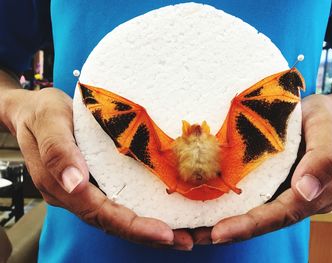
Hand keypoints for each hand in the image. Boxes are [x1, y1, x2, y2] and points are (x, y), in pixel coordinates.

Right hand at [1, 87, 192, 249]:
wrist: (33, 111)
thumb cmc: (40, 114)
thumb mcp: (47, 121)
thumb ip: (58, 151)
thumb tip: (76, 182)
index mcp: (61, 184)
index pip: (100, 213)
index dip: (132, 226)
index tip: (164, 233)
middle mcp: (75, 194)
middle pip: (113, 222)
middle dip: (149, 234)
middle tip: (185, 240)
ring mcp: (85, 190)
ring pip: (117, 217)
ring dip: (149, 229)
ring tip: (183, 235)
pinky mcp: (95, 181)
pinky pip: (119, 202)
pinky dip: (142, 212)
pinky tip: (164, 213)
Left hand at [193, 92, 331, 244]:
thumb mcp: (330, 128)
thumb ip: (324, 159)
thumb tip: (304, 192)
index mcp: (317, 192)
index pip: (280, 213)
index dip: (249, 225)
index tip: (218, 233)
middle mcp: (299, 199)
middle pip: (263, 221)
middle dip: (228, 230)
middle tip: (193, 236)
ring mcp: (286, 192)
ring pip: (256, 213)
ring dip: (225, 221)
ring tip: (192, 229)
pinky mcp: (275, 183)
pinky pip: (254, 197)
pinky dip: (230, 205)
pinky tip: (206, 205)